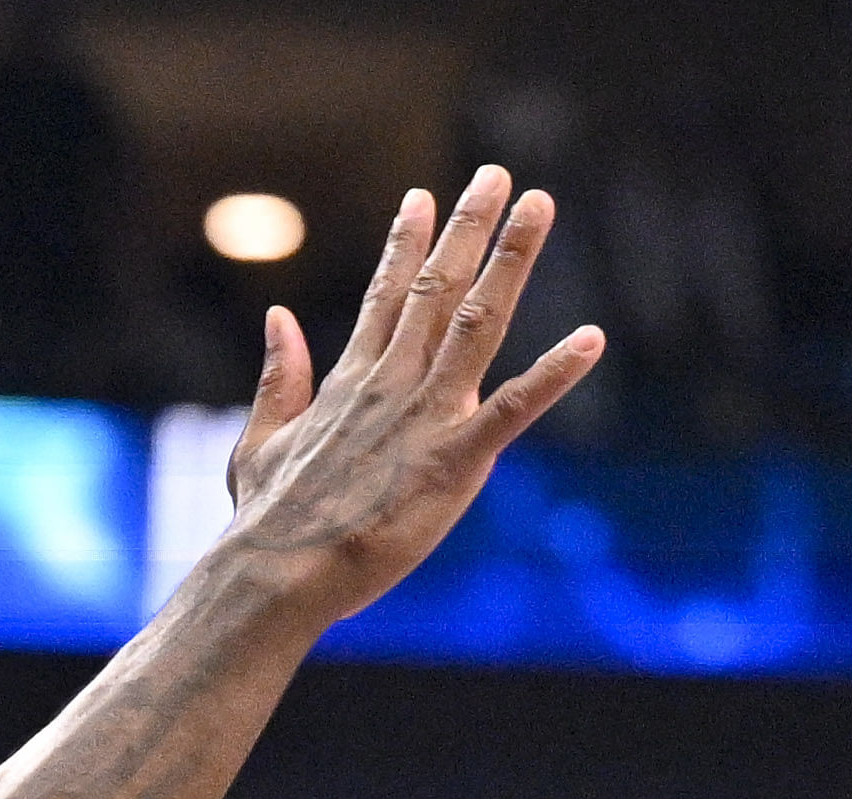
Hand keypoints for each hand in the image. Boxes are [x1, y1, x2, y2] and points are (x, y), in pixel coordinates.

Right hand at [222, 168, 602, 622]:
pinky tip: (592, 339)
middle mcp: (392, 383)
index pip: (385, 295)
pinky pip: (515, 408)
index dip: (407, 241)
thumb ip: (279, 379)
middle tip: (496, 174)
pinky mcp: (455, 460)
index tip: (422, 196)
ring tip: (538, 206)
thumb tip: (278, 319)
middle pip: (437, 287)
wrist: (276, 572)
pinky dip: (556, 373)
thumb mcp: (260, 441)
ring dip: (512, 259)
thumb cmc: (267, 522)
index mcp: (351, 381)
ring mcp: (425, 416)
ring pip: (478, 320)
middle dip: (469, 226)